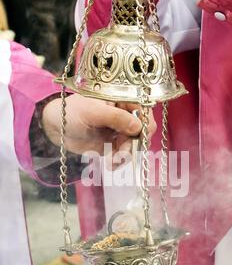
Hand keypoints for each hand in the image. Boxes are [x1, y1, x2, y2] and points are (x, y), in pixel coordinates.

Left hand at [42, 94, 156, 155]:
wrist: (53, 128)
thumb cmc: (71, 112)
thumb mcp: (93, 112)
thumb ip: (116, 118)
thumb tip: (139, 126)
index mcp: (121, 100)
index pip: (143, 109)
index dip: (145, 122)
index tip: (141, 135)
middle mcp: (123, 115)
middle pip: (141, 130)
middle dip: (134, 143)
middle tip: (123, 153)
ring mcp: (118, 131)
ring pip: (133, 145)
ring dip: (125, 155)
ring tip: (112, 161)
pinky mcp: (112, 145)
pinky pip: (122, 155)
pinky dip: (118, 161)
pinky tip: (110, 164)